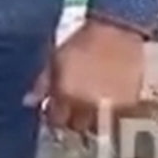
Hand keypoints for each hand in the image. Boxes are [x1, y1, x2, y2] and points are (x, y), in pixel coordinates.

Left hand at [25, 19, 145, 134]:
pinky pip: (114, 118)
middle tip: (71, 108)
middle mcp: (86, 104)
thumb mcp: (55, 57)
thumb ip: (42, 82)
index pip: (56, 120)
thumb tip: (29, 101)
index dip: (54, 116)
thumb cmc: (81, 41)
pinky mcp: (128, 105)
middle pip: (76, 126)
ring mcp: (109, 107)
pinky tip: (105, 101)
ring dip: (90, 119)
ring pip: (96, 126)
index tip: (54, 110)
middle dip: (71, 120)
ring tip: (88, 106)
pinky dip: (108, 114)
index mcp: (65, 92)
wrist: (116, 31)